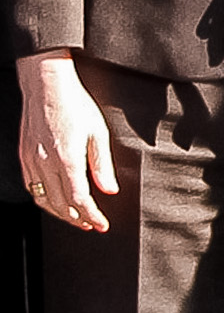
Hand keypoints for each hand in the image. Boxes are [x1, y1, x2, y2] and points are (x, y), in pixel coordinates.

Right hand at [16, 52, 116, 233]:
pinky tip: (55, 200)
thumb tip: (110, 190)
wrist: (46, 87)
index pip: (80, 199)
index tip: (102, 224)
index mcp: (67, 159)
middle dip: (77, 219)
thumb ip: (103, 165)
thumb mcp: (98, 133)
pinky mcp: (24, 157)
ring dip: (60, 213)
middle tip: (91, 224)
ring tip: (76, 217)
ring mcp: (31, 161)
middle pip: (60, 204)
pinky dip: (44, 199)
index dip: (91, 216)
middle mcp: (46, 163)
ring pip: (43, 199)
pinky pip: (32, 187)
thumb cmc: (75, 105)